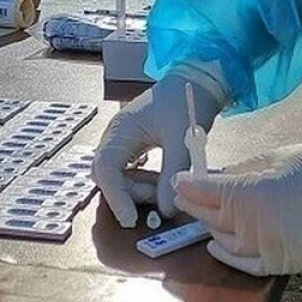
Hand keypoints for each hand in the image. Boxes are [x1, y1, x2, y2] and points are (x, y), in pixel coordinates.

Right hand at [93, 74, 224, 227]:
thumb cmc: (186, 102)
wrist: (196, 81)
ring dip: (138, 190)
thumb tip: (166, 209)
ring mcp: (123, 143)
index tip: (130, 219)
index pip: (106, 170)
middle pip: (108, 177)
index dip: (116, 197)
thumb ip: (172, 172)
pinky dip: (143, 184)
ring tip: (165, 189)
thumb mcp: (181, 138)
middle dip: (128, 194)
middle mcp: (115, 138)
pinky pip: (131, 173)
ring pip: (119, 178)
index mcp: (120, 130)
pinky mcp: (134, 148)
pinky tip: (161, 183)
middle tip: (157, 200)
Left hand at [173, 142, 301, 275]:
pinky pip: (246, 264)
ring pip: (224, 242)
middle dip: (195, 205)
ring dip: (209, 228)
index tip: (178, 181)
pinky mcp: (285, 264)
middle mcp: (256, 227)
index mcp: (252, 194)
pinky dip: (228, 255)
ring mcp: (270, 249)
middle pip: (211, 218)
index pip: (206, 193)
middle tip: (185, 195)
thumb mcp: (274, 159)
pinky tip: (217, 245)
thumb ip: (238, 173)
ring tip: (202, 216)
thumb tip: (209, 178)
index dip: (188, 186)